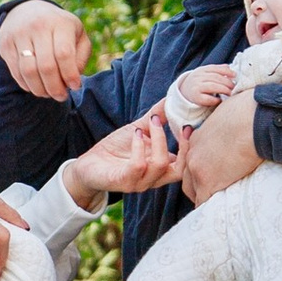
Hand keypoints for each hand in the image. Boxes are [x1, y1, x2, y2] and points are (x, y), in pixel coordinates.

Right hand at [0, 0, 93, 101]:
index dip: (70, 75)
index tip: (75, 86)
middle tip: (61, 96)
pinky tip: (36, 86)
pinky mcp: (5, 43)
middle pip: (46, 66)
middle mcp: (38, 25)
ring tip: (48, 94)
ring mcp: (19, 34)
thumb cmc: (59, 29)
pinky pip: (15, 72)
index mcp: (60, 23)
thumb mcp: (77, 35)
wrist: (27, 10)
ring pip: (28, 71)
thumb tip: (73, 80)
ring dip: (40, 90)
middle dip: (55, 88)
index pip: (64, 54)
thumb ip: (80, 56)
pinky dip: (26, 85)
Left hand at [65, 118, 181, 200]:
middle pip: (180, 171)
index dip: (192, 146)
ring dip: (158, 140)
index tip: (191, 124)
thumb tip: (173, 97)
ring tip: (150, 123)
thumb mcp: (139, 129)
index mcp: (161, 168)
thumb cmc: (116, 149)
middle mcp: (154, 179)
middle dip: (185, 148)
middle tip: (183, 126)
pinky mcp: (123, 181)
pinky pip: (138, 166)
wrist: (89, 165)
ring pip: (160, 165)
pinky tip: (136, 133)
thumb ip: (157, 117)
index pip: (186, 164)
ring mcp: (140, 182)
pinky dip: (139, 146)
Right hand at [172, 63, 235, 118]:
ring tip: (231, 93)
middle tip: (235, 87)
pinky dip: (216, 100)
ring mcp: (196, 86)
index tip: (235, 75)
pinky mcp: (195, 98)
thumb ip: (216, 70)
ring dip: (224, 90)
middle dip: (228, 82)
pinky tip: (220, 100)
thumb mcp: (205, 74)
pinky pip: (208, 99)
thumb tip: (229, 67)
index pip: (215, 68)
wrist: (184, 92)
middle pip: (216, 78)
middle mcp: (198, 77)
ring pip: (213, 86)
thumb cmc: (199, 83)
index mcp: (201, 70)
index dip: (226, 71)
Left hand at [180, 90, 260, 200]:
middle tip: (216, 194)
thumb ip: (226, 129)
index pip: (192, 162)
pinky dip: (211, 209)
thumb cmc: (247, 114)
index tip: (215, 176)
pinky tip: (221, 212)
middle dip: (199, 188)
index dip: (202, 171)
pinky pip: (203, 203)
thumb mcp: (228, 117)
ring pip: (193, 193)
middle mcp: (191, 155)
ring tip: (219, 206)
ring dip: (205, 199)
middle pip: (187, 180)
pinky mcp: (207, 181)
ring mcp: (196, 169)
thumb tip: (240, 131)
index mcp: (196, 139)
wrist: (250, 120)